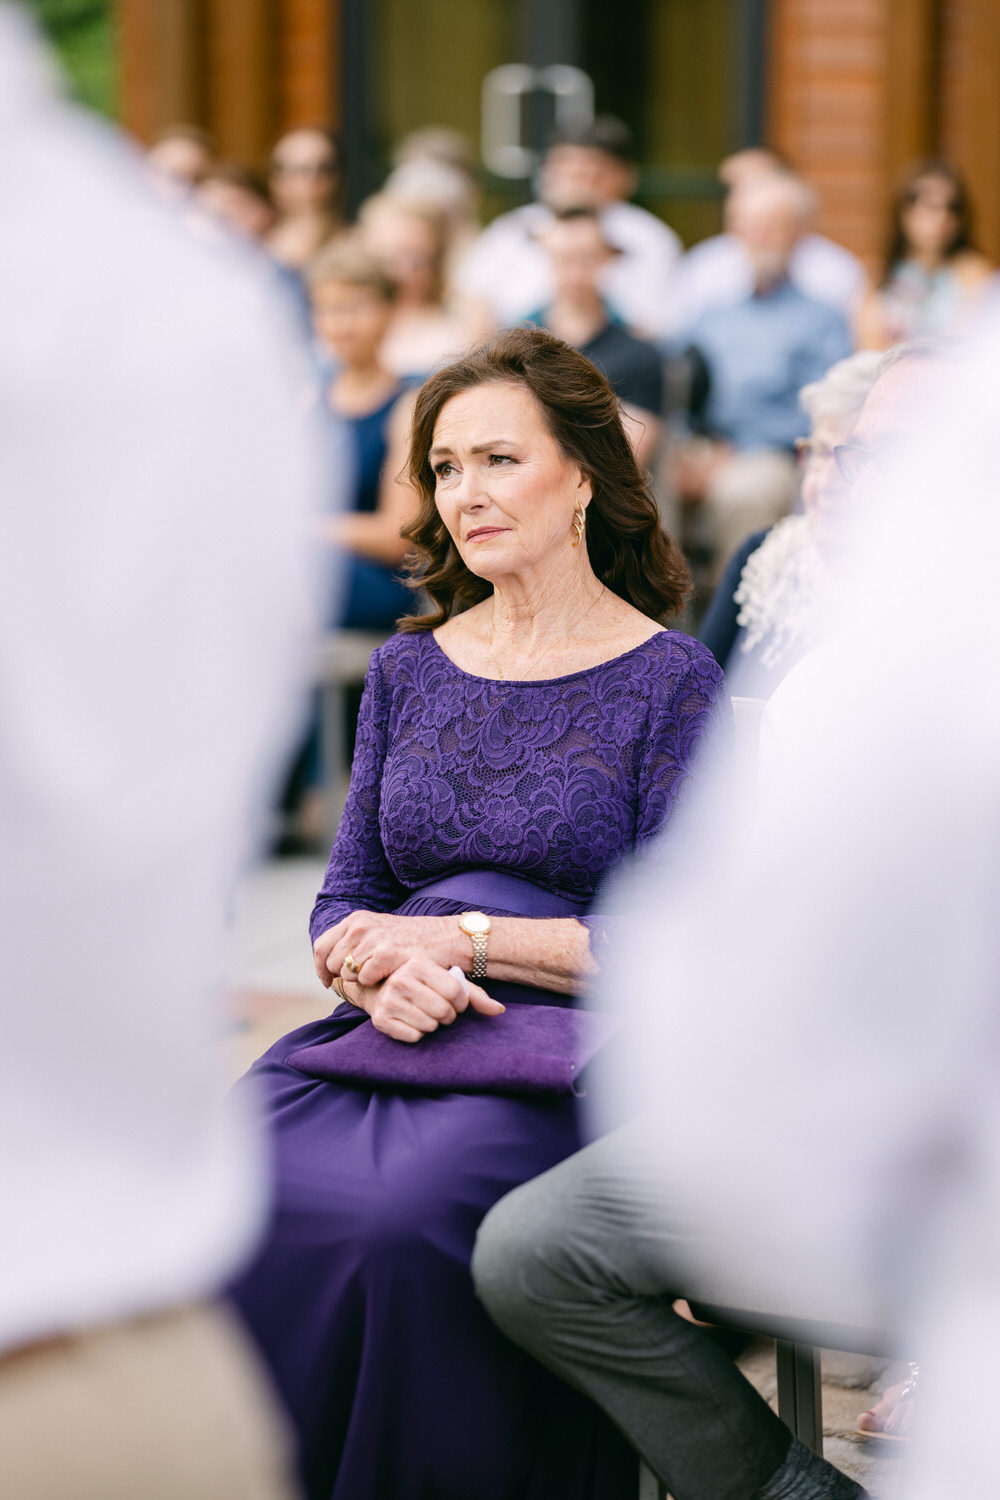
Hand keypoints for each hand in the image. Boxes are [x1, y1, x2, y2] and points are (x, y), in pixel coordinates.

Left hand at [313, 911, 464, 988]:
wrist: (444, 939)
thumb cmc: (410, 940)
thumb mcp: (378, 932)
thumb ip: (353, 941)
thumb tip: (327, 963)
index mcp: (356, 919)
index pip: (321, 946)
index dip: (320, 967)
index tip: (327, 980)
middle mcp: (361, 926)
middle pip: (331, 962)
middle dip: (342, 976)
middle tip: (360, 981)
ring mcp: (373, 939)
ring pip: (347, 972)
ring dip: (360, 980)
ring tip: (378, 975)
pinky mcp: (387, 953)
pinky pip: (364, 979)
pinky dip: (374, 982)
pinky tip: (387, 976)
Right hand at [345, 957, 503, 1043]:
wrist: (378, 991)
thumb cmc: (420, 985)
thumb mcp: (445, 981)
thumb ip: (474, 994)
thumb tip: (500, 1010)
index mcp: (418, 964)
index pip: (456, 992)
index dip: (461, 1003)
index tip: (456, 1003)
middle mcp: (401, 979)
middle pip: (444, 1011)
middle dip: (447, 1016)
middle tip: (439, 1010)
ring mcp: (388, 1000)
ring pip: (430, 1026)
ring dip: (433, 1025)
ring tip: (424, 1014)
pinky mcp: (381, 1020)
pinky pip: (415, 1037)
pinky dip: (417, 1034)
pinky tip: (410, 1022)